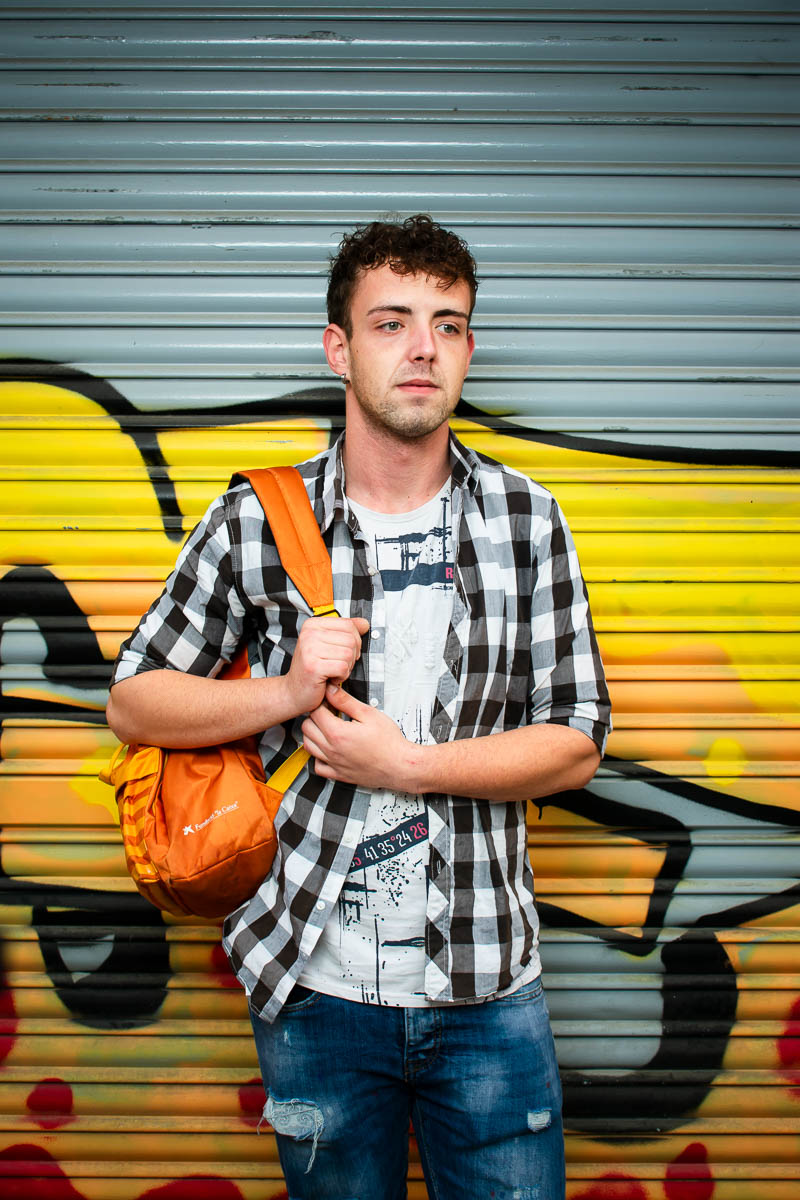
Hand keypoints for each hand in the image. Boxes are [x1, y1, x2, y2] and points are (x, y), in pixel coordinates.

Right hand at [283, 616, 368, 715]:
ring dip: (346, 668)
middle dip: (351, 657)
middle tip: (337, 665)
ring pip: (349, 654)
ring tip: (332, 672)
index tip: (342, 652)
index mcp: (313, 625)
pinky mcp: (313, 666)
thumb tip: (364, 624)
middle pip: (351, 639)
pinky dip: (341, 677)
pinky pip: (343, 668)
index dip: (354, 641)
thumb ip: (345, 632)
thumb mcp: (328, 645)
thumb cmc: (312, 670)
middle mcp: (309, 634)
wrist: (294, 692)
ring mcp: (309, 649)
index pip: (348, 624)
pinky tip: (330, 679)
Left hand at [302, 684, 418, 791]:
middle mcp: (332, 750)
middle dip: (315, 717)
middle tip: (329, 714)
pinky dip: (318, 757)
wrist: (399, 765)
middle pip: (307, 728)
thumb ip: (346, 701)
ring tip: (328, 729)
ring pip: (308, 746)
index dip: (321, 703)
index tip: (330, 702)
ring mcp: (334, 764)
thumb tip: (331, 690)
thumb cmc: (389, 741)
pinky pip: (317, 766)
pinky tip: (328, 749)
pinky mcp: (338, 775)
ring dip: (314, 735)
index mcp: (338, 733)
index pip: (315, 712)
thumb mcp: (369, 714)